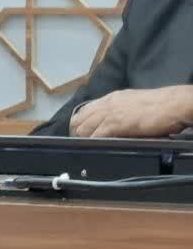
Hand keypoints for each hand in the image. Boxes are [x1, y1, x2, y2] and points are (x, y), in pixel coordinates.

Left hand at [70, 86, 192, 137]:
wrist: (172, 104)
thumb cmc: (159, 105)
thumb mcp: (133, 103)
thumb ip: (121, 110)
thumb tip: (116, 122)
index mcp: (110, 98)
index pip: (84, 110)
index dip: (79, 123)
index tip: (78, 134)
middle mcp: (106, 104)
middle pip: (79, 120)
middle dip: (76, 133)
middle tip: (78, 145)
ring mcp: (110, 113)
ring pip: (84, 128)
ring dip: (82, 140)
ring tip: (83, 149)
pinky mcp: (116, 124)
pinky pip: (97, 135)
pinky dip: (92, 143)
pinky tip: (93, 149)